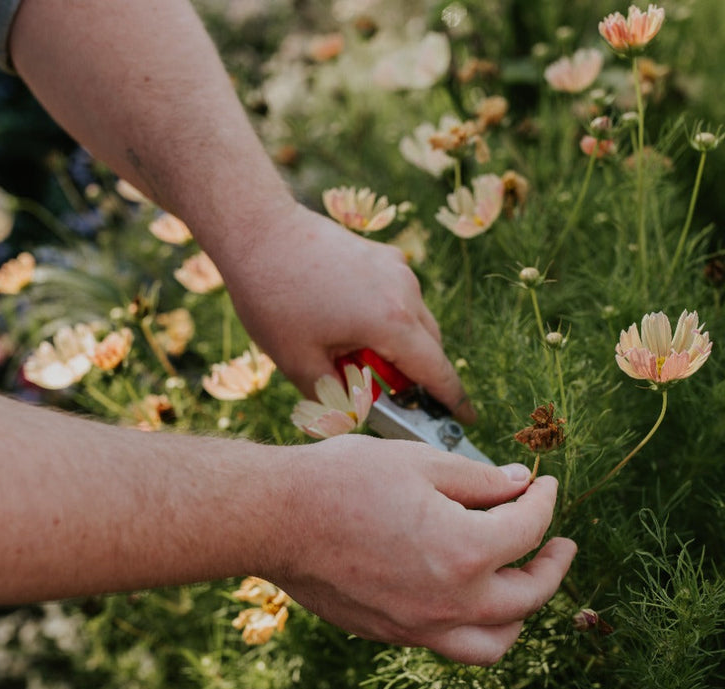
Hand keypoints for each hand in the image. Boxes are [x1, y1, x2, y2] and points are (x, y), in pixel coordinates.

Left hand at [216, 204, 476, 422]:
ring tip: (358, 360)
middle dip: (420, 376)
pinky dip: (389, 319)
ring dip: (401, 346)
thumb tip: (354, 417)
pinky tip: (349, 324)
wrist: (259, 232)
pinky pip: (400, 297)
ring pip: (417, 321)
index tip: (465, 419)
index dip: (453, 401)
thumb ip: (334, 398)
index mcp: (390, 323)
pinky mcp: (384, 255)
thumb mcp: (298, 363)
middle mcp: (404, 292)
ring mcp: (396, 269)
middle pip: (431, 347)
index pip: (437, 372)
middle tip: (394, 398)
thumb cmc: (274, 298)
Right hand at [265, 436, 576, 664]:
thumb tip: (520, 483)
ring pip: (493, 643)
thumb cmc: (342, 481)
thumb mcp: (421, 463)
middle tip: (561, 544)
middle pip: (528, 596)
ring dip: (519, 616)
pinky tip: (466, 594)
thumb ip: (480, 480)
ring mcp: (419, 626)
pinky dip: (473, 625)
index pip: (529, 529)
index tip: (545, 484)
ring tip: (524, 587)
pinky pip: (449, 643)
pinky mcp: (390, 633)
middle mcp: (450, 601)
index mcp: (465, 551)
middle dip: (553, 565)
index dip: (545, 500)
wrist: (274, 518)